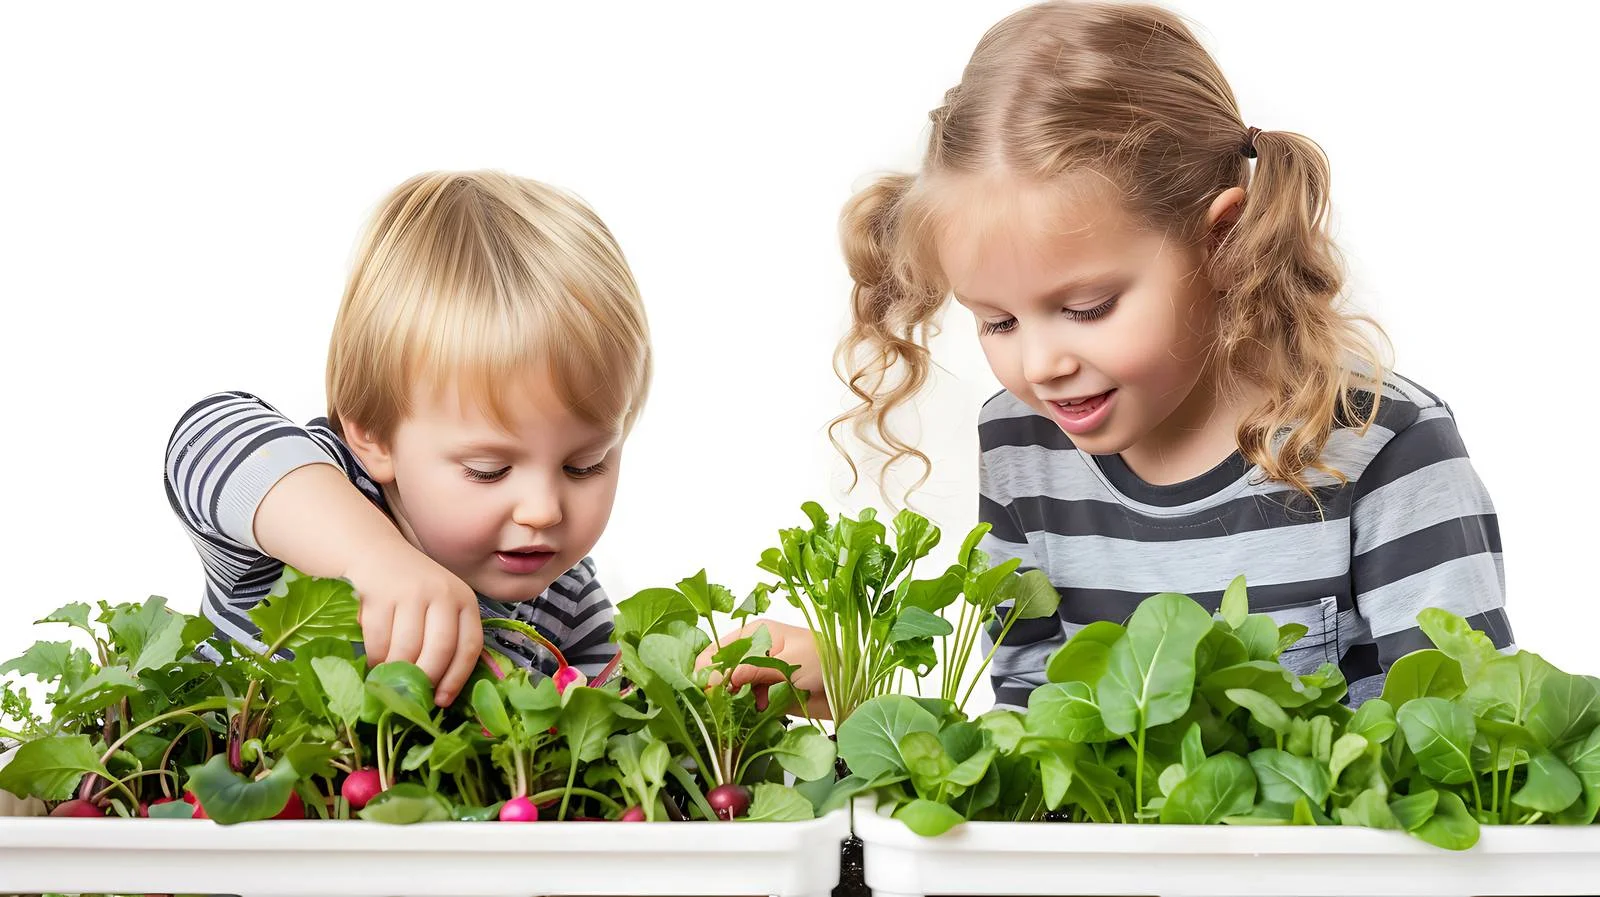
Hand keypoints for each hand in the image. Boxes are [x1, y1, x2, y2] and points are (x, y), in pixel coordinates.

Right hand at [345, 545, 482, 706]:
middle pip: (440, 650)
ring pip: (407, 649)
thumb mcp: (439, 607)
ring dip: (396, 673)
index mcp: (464, 600)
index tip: (442, 701)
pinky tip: (374, 664)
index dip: (457, 678)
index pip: (469, 646)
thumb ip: (445, 639)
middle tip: (411, 695)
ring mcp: (411, 592)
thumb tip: (439, 693)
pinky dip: (375, 659)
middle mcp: (443, 593)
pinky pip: (378, 641)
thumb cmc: (411, 592)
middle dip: (425, 680)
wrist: (374, 554)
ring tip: (389, 681)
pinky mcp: (380, 594)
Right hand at [695, 619, 830, 718]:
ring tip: (736, 707)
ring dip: (732, 698)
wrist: (850, 689)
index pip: (721, 648)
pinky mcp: (768, 692)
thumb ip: (751, 669)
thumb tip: (717, 679)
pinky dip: (747, 707)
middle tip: (715, 702)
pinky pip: (746, 700)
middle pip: (722, 668)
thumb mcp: (787, 662)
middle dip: (717, 685)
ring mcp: (761, 672)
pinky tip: (758, 708)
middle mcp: (756, 651)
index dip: (708, 667)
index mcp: (758, 633)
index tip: (702, 688)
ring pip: (732, 686)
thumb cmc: (826, 663)